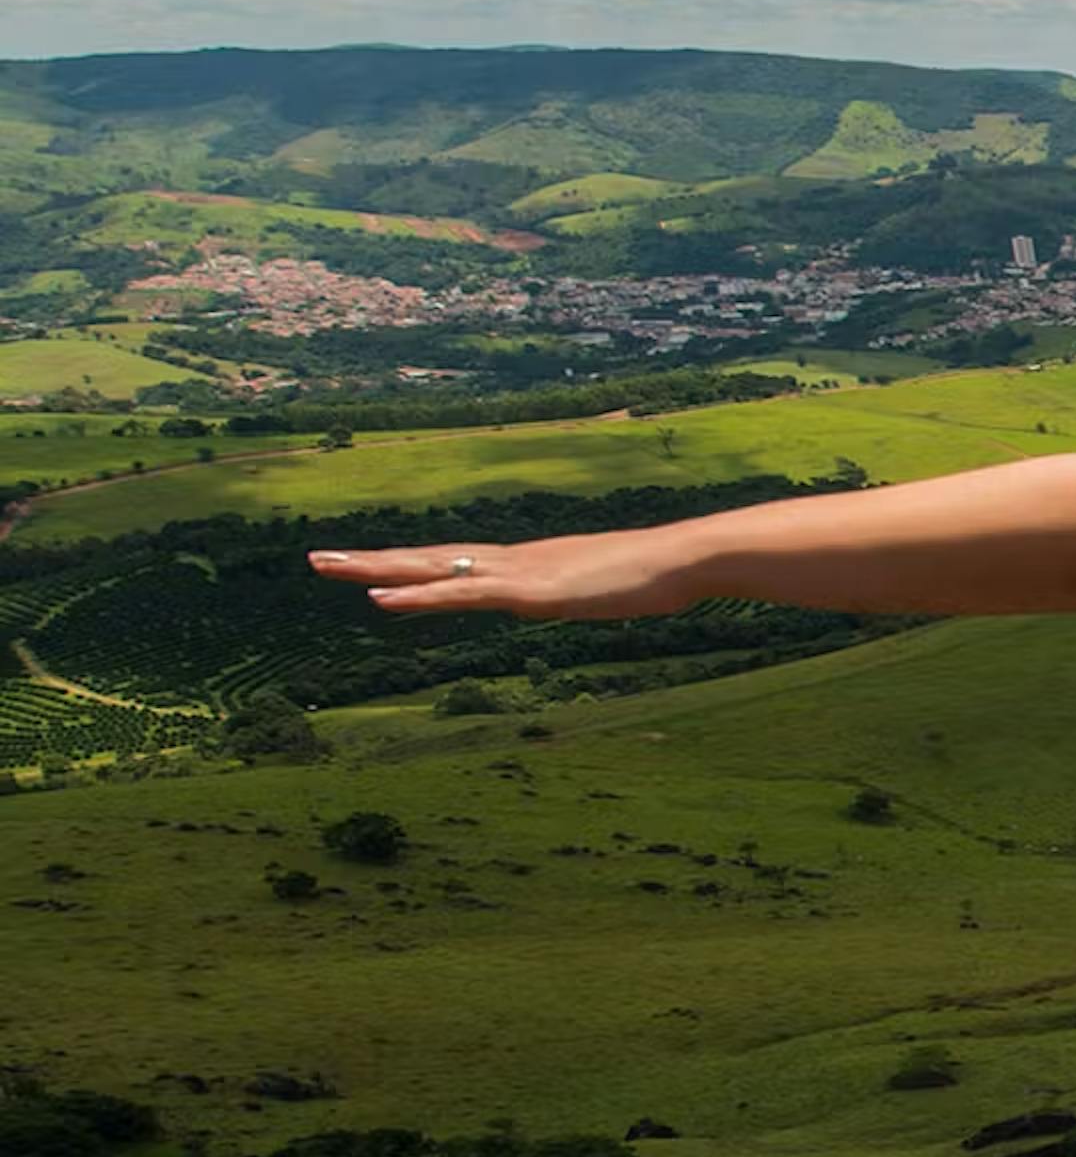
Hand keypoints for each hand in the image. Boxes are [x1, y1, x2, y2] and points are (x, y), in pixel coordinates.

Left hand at [307, 533, 690, 618]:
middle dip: (369, 560)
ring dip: (375, 568)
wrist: (680, 559)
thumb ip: (579, 590)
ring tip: (325, 566)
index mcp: (523, 564)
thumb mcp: (602, 588)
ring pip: (430, 569)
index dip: (407, 565)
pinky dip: (418, 594)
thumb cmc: (654, 576)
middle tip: (315, 558)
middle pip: (426, 558)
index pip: (452, 563)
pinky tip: (381, 598)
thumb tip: (575, 595)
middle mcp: (508, 562)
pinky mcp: (526, 591)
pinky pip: (461, 594)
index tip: (367, 567)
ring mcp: (515, 574)